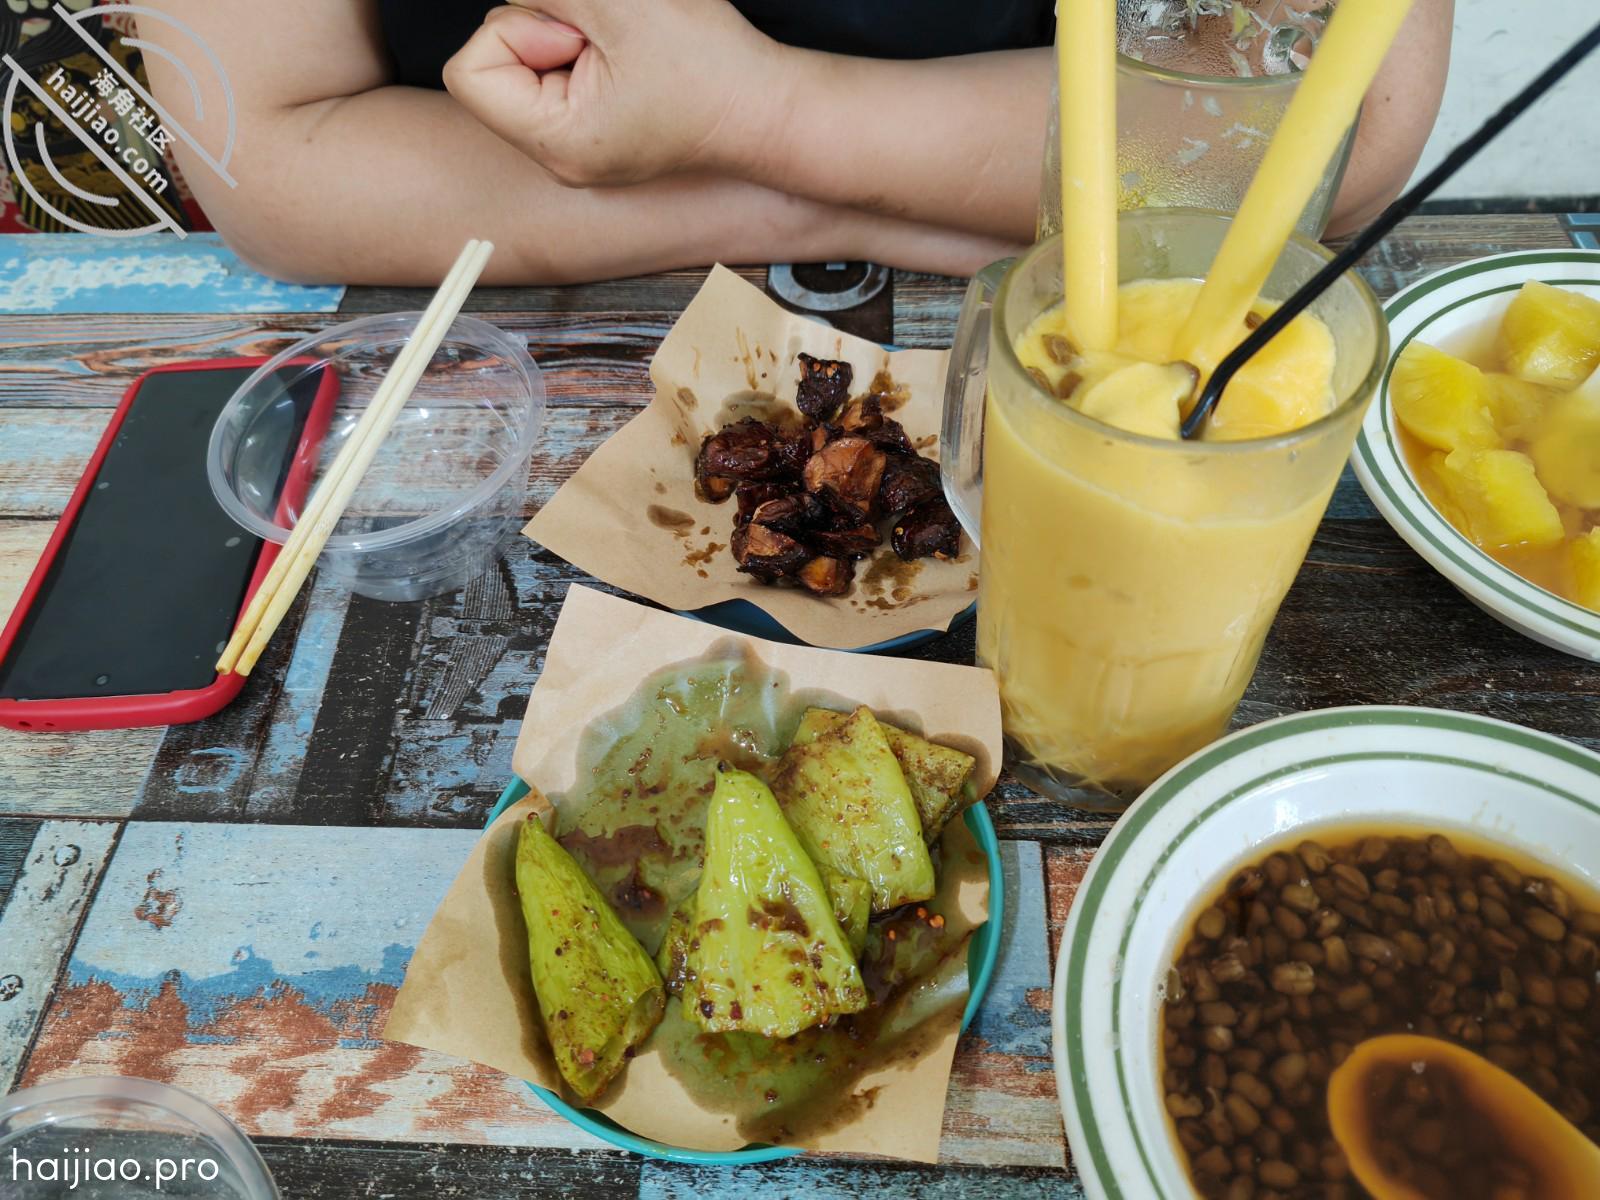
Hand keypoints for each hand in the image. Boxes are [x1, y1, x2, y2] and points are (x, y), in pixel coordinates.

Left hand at [442, 1, 787, 187]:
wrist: (767, 107)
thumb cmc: (711, 68)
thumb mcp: (619, 6)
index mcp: (556, 143)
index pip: (469, 73)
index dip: (513, 31)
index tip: (573, 33)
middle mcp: (557, 156)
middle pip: (494, 65)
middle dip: (542, 29)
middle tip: (606, 37)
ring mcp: (574, 146)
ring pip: (525, 63)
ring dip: (566, 33)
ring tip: (623, 46)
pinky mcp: (592, 127)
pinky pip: (555, 73)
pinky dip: (581, 47)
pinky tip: (624, 56)